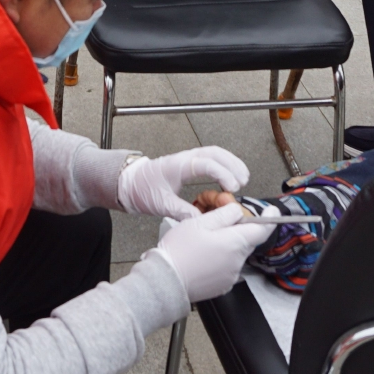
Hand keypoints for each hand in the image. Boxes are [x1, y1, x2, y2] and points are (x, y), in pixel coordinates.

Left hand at [118, 147, 250, 220]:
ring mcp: (188, 158)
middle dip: (232, 165)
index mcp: (177, 165)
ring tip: (244, 177)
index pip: (206, 163)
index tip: (232, 187)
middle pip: (215, 153)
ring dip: (232, 162)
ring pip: (215, 153)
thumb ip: (182, 211)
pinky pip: (212, 158)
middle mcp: (185, 158)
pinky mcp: (190, 163)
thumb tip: (201, 220)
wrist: (130, 183)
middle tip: (243, 181)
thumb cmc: (142, 189)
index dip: (222, 174)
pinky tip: (232, 175)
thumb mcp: (161, 204)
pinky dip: (225, 164)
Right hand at [147, 202, 275, 301]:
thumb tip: (238, 211)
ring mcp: (231, 276)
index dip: (270, 218)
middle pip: (247, 240)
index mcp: (235, 243)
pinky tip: (202, 258)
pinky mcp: (222, 286)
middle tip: (215, 225)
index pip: (263, 230)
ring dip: (226, 246)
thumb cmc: (179, 251)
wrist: (166, 281)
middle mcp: (237, 261)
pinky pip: (227, 267)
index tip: (271, 211)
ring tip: (202, 244)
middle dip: (237, 231)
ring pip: (235, 254)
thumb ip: (224, 214)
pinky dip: (219, 260)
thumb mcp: (200, 222)